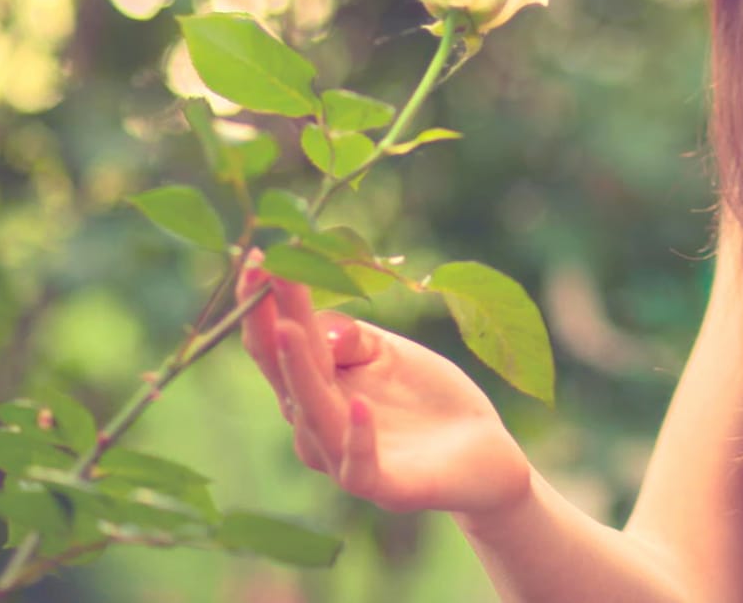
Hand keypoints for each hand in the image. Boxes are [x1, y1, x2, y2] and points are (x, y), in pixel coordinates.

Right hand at [237, 250, 532, 515]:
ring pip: (313, 416)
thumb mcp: (387, 352)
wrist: (483, 452)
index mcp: (314, 388)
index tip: (258, 255)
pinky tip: (359, 403)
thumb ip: (350, 337)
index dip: (264, 302)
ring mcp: (345, 459)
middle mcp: (317, 426)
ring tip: (290, 329)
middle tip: (261, 273)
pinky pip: (359, 465)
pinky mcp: (384, 487)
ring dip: (300, 372)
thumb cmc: (425, 397)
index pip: (277, 343)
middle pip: (283, 374)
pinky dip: (357, 436)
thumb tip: (318, 330)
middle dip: (269, 322)